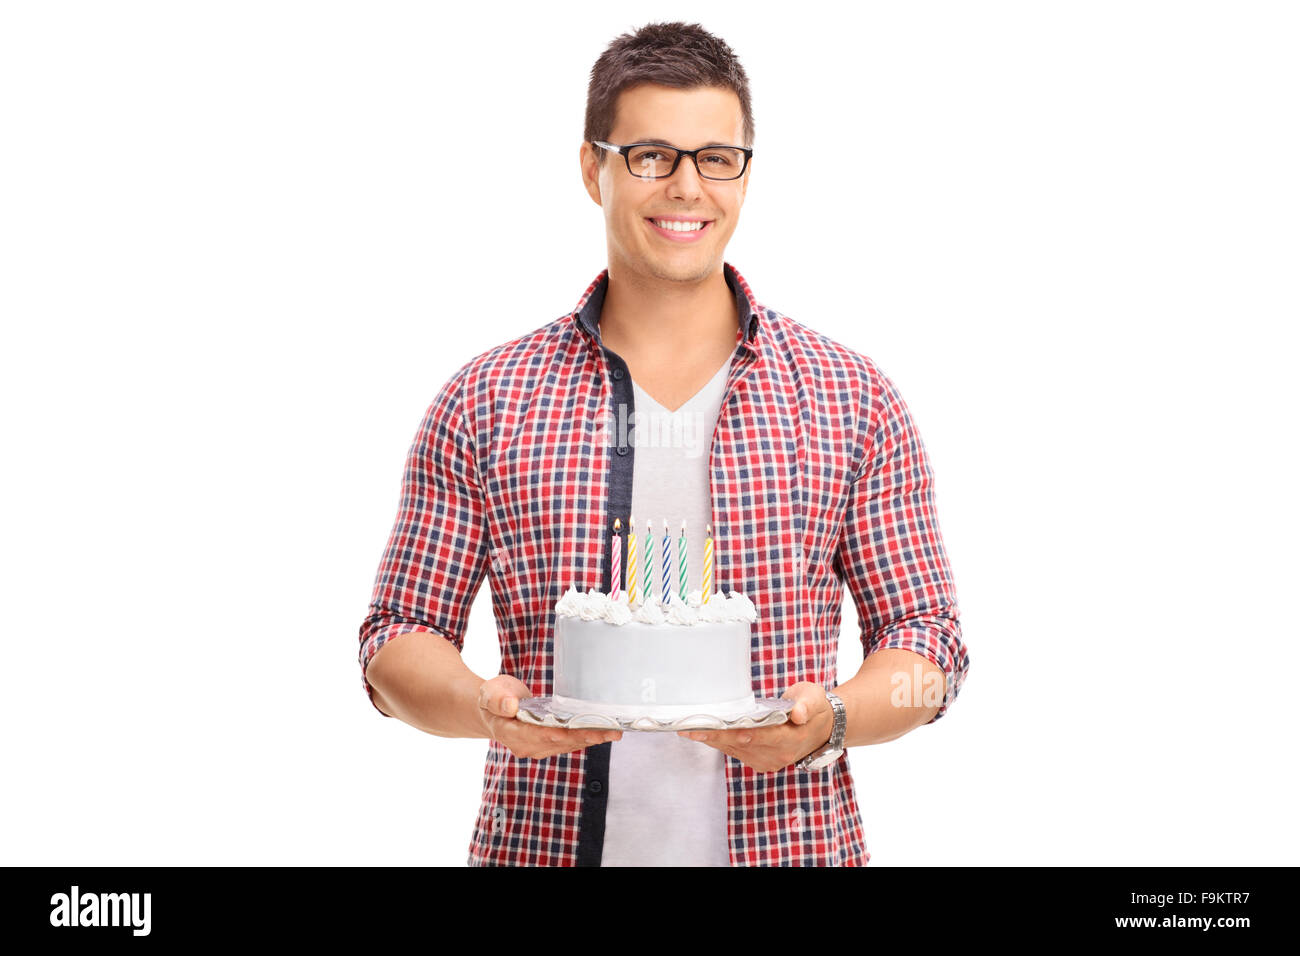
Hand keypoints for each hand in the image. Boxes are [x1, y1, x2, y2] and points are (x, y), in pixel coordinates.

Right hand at [477, 674, 621, 759]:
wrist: (495, 709)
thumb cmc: (495, 698)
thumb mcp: (491, 692)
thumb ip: (498, 699)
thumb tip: (510, 705)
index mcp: (511, 732)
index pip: (537, 735)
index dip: (558, 733)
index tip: (578, 729)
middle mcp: (527, 745)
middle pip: (560, 742)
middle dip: (585, 737)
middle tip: (609, 731)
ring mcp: (539, 747)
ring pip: (569, 744)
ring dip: (592, 738)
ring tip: (614, 731)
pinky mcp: (550, 744)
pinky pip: (571, 742)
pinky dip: (588, 737)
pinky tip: (605, 732)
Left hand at [675, 681, 833, 772]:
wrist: (821, 728)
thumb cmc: (814, 707)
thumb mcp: (814, 697)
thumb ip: (806, 704)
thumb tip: (797, 713)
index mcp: (790, 739)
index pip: (757, 736)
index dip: (732, 733)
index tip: (711, 727)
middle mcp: (777, 755)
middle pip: (739, 745)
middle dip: (713, 736)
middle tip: (687, 728)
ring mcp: (767, 760)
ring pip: (734, 749)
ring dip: (711, 739)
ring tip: (687, 728)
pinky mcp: (758, 760)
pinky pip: (734, 751)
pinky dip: (718, 741)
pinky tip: (702, 732)